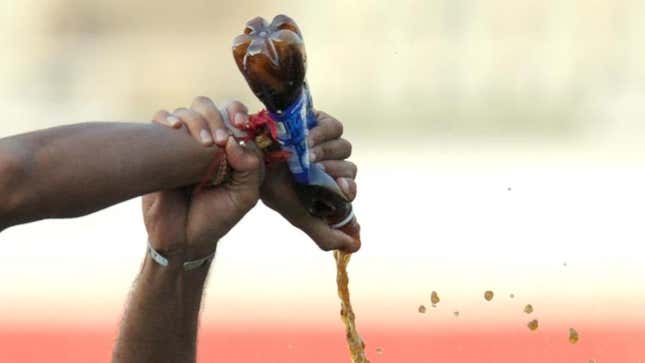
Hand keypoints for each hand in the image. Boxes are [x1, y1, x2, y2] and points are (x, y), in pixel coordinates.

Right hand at [143, 97, 262, 257]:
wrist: (184, 239)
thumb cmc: (217, 217)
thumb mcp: (245, 196)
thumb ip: (251, 169)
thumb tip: (234, 141)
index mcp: (230, 147)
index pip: (234, 114)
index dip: (237, 112)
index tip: (240, 124)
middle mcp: (205, 140)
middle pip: (208, 107)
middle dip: (217, 118)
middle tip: (220, 141)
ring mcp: (181, 143)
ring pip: (186, 111)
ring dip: (196, 120)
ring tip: (203, 144)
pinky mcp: (159, 149)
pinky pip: (159, 121)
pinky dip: (167, 118)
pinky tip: (175, 129)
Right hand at [260, 110, 358, 251]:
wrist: (249, 156)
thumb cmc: (272, 186)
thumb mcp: (297, 213)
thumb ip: (323, 233)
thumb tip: (354, 247)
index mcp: (329, 187)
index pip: (350, 188)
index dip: (347, 188)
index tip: (340, 188)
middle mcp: (331, 165)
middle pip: (348, 168)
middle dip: (332, 171)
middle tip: (312, 169)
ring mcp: (327, 142)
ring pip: (343, 148)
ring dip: (327, 152)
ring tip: (306, 154)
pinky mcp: (320, 122)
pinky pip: (334, 127)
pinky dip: (324, 132)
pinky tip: (307, 139)